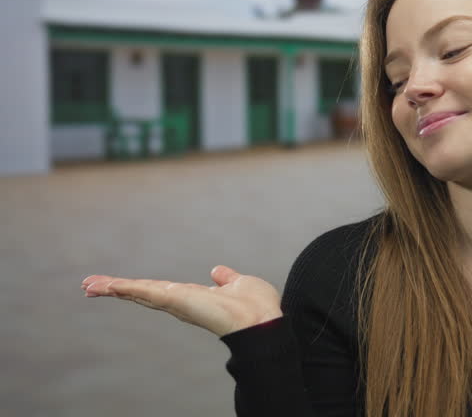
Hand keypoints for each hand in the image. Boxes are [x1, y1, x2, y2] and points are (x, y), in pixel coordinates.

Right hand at [80, 265, 283, 336]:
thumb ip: (226, 279)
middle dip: (116, 288)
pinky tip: (106, 285)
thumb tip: (217, 271)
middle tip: (89, 286)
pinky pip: (146, 291)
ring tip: (88, 285)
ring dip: (113, 287)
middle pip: (141, 293)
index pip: (158, 291)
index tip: (117, 285)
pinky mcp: (176, 300)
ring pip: (138, 292)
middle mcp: (180, 302)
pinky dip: (125, 287)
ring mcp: (177, 302)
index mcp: (192, 297)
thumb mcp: (238, 284)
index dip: (137, 288)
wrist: (262, 321)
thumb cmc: (256, 306)